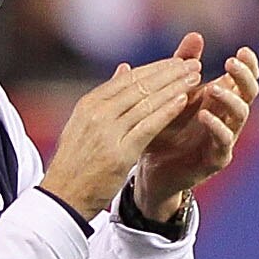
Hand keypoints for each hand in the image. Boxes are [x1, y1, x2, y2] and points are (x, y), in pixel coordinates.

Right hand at [38, 48, 205, 222]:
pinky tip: (184, 100)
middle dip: (170, 73)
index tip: (177, 62)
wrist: (63, 197)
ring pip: (147, 102)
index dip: (155, 68)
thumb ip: (106, 97)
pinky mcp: (119, 154)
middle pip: (140, 86)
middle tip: (193, 64)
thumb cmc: (76, 163)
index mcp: (89, 104)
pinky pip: (149, 126)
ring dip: (174, 87)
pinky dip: (167, 111)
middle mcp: (97, 114)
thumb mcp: (84, 124)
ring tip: (195, 78)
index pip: (128, 78)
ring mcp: (108, 133)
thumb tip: (125, 68)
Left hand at [131, 34, 258, 224]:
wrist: (151, 170)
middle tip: (231, 63)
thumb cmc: (164, 130)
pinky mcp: (215, 159)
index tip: (243, 50)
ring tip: (214, 87)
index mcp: (221, 100)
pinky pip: (223, 142)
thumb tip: (195, 35)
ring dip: (230, 99)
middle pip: (249, 93)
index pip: (244, 79)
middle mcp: (228, 117)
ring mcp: (225, 138)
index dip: (249, 65)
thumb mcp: (171, 94)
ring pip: (240, 116)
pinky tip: (205, 115)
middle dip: (244, 77)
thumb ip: (182, 66)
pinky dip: (216, 127)